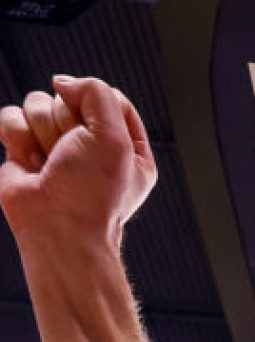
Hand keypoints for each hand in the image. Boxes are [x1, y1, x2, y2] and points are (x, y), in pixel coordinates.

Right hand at [0, 76, 156, 249]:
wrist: (59, 229)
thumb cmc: (93, 194)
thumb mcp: (115, 136)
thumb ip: (96, 92)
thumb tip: (63, 83)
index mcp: (126, 145)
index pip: (109, 97)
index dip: (98, 106)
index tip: (97, 132)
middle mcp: (91, 144)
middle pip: (68, 97)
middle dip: (67, 123)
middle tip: (72, 156)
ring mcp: (55, 146)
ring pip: (37, 102)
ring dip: (42, 131)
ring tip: (52, 164)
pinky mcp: (24, 149)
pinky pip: (11, 116)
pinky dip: (18, 137)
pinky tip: (32, 164)